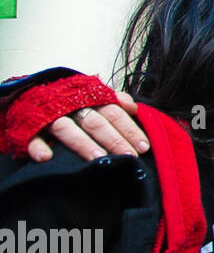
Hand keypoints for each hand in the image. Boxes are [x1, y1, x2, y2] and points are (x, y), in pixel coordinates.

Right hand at [26, 92, 148, 161]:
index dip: (129, 129)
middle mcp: (71, 106)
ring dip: (82, 143)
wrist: (30, 95)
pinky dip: (38, 147)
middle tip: (129, 156)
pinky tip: (46, 157)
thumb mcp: (92, 95)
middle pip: (95, 122)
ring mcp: (50, 117)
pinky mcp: (29, 128)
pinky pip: (32, 137)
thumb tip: (133, 107)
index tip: (144, 146)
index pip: (114, 113)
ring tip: (98, 158)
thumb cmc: (69, 100)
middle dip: (114, 139)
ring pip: (67, 129)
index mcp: (89, 98)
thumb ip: (114, 100)